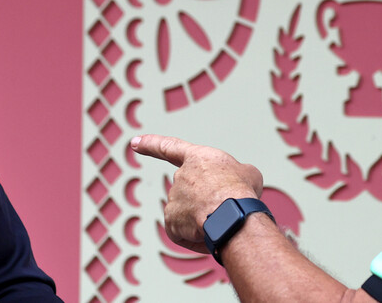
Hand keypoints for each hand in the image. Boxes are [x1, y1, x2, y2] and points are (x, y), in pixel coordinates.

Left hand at [130, 134, 263, 252]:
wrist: (233, 213)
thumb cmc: (242, 192)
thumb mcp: (248, 172)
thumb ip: (234, 174)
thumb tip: (233, 186)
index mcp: (197, 158)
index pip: (169, 147)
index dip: (151, 144)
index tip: (134, 143)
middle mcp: (180, 176)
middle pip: (191, 193)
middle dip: (206, 204)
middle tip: (225, 209)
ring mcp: (173, 199)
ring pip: (188, 215)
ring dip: (203, 221)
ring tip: (221, 223)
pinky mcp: (171, 221)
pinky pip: (182, 233)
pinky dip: (195, 238)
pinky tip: (209, 237)